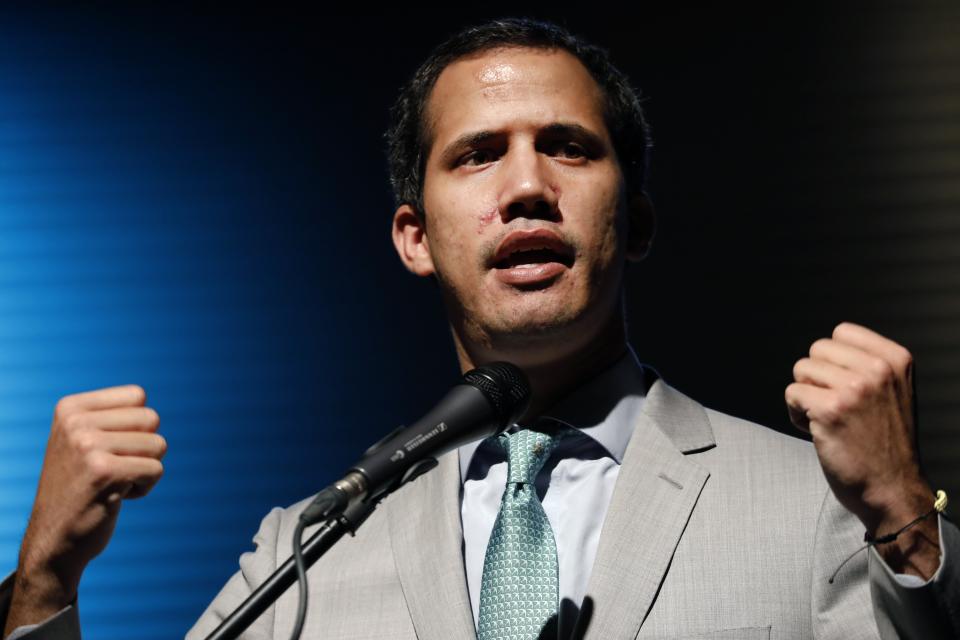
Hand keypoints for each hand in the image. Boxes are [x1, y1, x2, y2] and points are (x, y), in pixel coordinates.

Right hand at [4, 385, 165, 634]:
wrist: (52, 541)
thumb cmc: (79, 488)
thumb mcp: (82, 441)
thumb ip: (110, 418)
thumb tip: (148, 407)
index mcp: (70, 408)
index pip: (137, 396)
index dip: (136, 426)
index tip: (110, 449)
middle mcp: (75, 422)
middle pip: (151, 418)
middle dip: (144, 448)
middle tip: (115, 469)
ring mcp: (87, 445)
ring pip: (158, 444)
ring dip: (145, 469)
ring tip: (113, 484)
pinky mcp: (103, 472)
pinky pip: (155, 469)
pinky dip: (145, 488)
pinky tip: (116, 498)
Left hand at [785, 322, 939, 577]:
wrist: (892, 489)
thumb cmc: (884, 442)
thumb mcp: (892, 391)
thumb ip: (867, 364)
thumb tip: (825, 348)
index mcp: (895, 359)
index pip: (841, 332)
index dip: (833, 359)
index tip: (846, 386)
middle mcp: (878, 369)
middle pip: (817, 350)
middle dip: (817, 377)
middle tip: (834, 406)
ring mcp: (854, 388)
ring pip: (800, 370)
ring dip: (806, 395)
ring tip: (827, 419)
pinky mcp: (830, 410)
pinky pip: (792, 393)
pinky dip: (795, 414)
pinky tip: (817, 431)